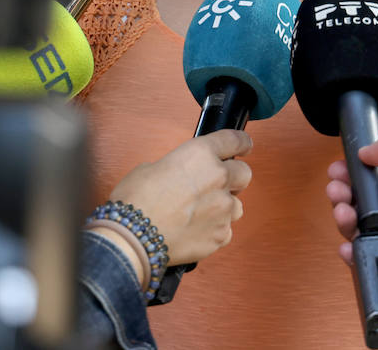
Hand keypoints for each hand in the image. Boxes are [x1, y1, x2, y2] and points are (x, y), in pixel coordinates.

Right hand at [110, 129, 253, 265]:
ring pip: (237, 205)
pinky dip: (214, 230)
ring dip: (223, 207)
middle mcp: (218, 178)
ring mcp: (223, 208)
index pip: (235, 140)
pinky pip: (225, 230)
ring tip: (199, 214)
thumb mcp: (152, 167)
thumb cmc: (136, 201)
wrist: (133, 237)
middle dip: (233, 177)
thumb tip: (181, 175)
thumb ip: (178, 167)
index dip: (242, 143)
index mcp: (201, 154)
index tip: (244, 146)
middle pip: (244, 173)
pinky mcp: (221, 235)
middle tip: (215, 185)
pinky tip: (194, 231)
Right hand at [326, 127, 377, 280]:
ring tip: (342, 211)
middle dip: (346, 196)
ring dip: (348, 220)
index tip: (340, 171)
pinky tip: (349, 243)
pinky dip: (361, 253)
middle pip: (370, 204)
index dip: (356, 174)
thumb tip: (367, 151)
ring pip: (370, 230)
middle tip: (337, 191)